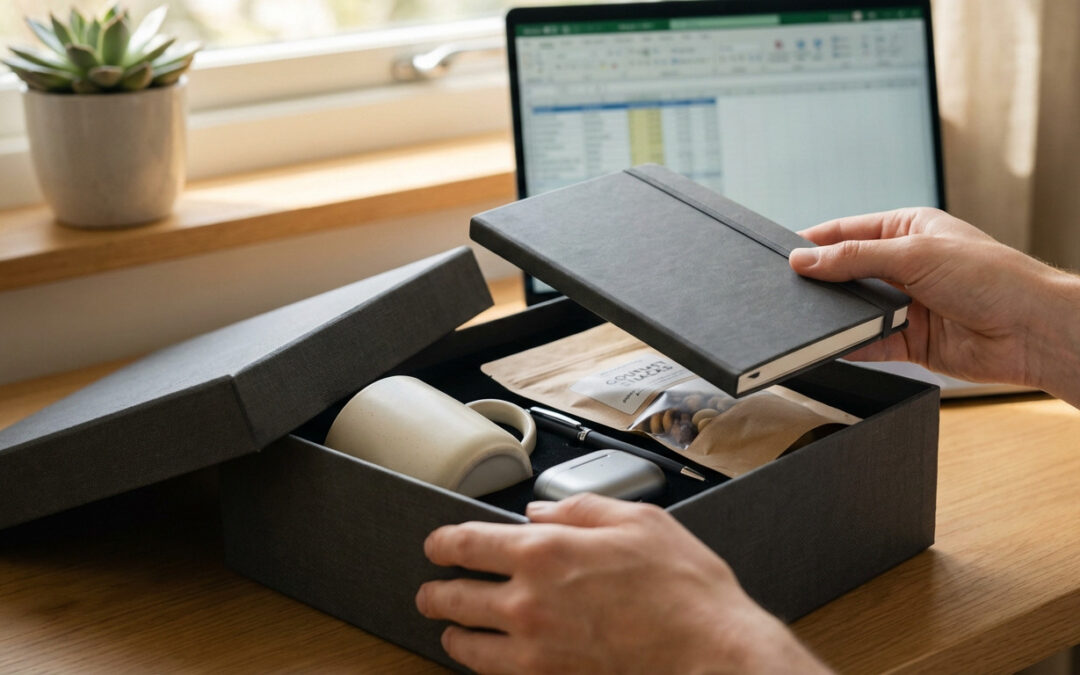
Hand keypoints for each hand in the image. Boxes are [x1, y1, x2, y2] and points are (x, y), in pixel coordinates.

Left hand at [417, 493, 828, 673]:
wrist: (712, 654)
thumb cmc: (684, 590)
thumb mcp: (638, 520)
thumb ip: (580, 508)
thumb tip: (541, 510)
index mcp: (544, 554)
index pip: (466, 544)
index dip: (442, 542)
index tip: (436, 545)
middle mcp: (527, 604)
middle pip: (454, 597)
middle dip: (436, 592)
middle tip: (430, 591)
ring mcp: (535, 651)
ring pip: (467, 645)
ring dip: (452, 632)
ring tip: (449, 628)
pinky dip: (482, 665)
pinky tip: (487, 657)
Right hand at [789, 208, 1079, 406]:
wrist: (1032, 330)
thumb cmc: (993, 278)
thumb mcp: (915, 254)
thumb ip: (854, 258)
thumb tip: (804, 260)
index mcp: (909, 230)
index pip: (848, 232)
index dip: (814, 243)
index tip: (782, 255)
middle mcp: (906, 265)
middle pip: (847, 272)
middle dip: (819, 282)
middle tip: (784, 291)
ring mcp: (907, 304)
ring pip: (854, 310)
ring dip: (832, 315)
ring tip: (800, 318)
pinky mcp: (909, 341)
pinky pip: (866, 343)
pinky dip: (846, 345)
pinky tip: (824, 345)